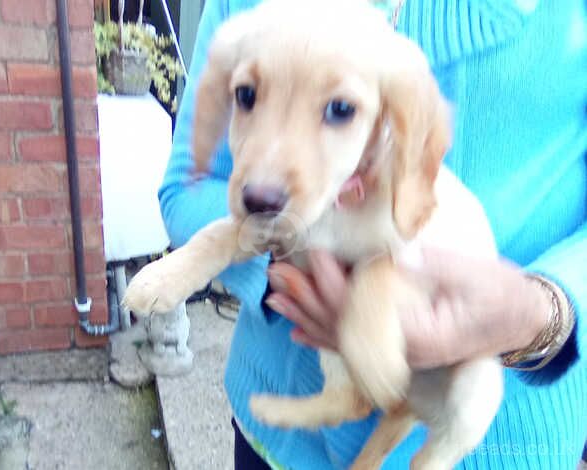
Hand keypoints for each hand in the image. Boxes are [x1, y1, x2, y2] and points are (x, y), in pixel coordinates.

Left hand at [266, 248, 549, 368]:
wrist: (517, 320)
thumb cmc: (498, 296)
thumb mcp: (473, 275)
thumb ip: (433, 266)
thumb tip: (395, 254)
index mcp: (415, 333)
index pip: (361, 311)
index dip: (332, 284)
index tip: (312, 255)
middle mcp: (397, 348)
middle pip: (340, 325)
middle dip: (306, 298)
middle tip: (276, 274)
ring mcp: (393, 349)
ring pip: (339, 336)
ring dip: (305, 314)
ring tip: (275, 298)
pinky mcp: (393, 342)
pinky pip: (351, 342)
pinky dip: (321, 335)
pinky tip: (297, 331)